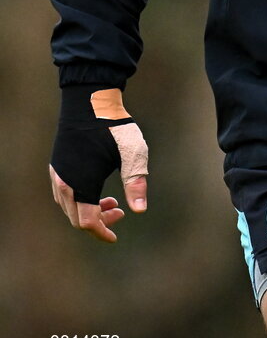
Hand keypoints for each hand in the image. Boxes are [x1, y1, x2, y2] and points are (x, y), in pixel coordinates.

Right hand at [50, 86, 147, 241]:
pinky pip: (63, 196)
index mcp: (81, 183)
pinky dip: (79, 201)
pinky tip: (95, 190)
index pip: (88, 222)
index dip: (102, 232)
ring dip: (88, 211)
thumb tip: (139, 211)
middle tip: (120, 211)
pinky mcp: (57, 166)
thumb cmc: (114, 125)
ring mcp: (58, 174)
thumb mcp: (133, 152)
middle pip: (76, 219)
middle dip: (99, 222)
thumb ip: (136, 181)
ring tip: (112, 201)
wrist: (90, 101)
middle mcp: (64, 183)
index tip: (116, 237)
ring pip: (68, 208)